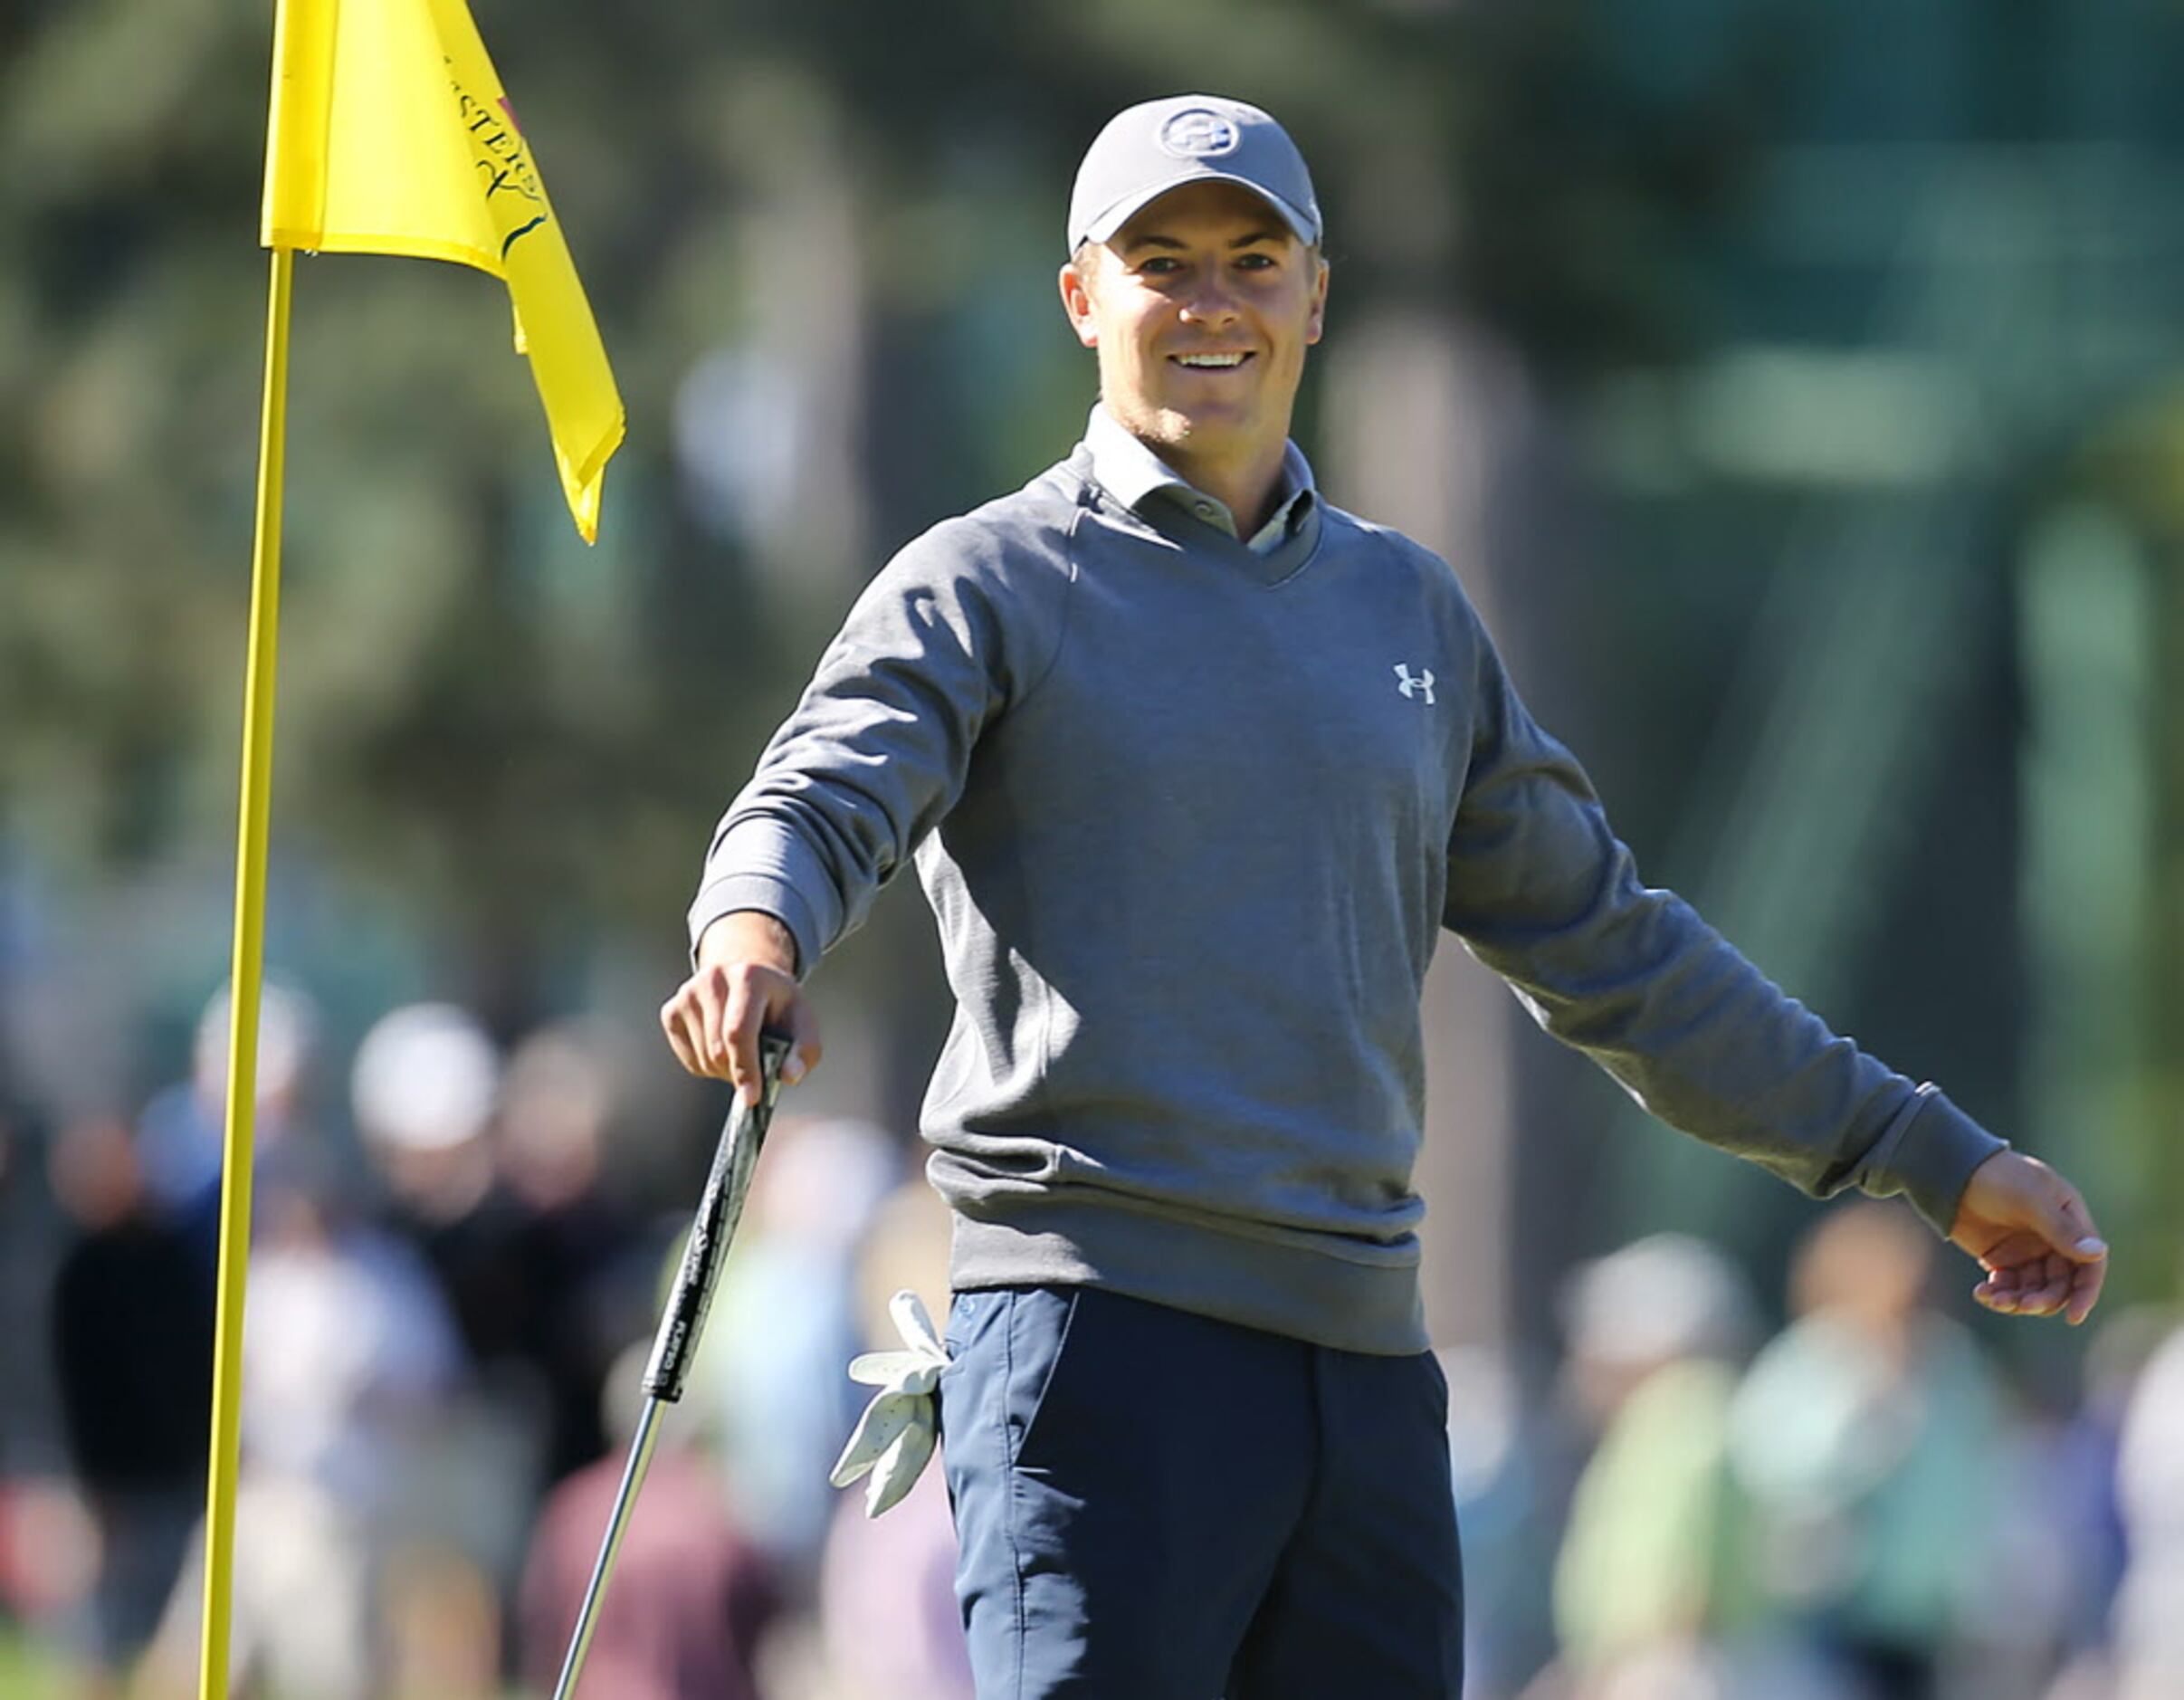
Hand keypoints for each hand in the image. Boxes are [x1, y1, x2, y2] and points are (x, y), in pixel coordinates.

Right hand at [660, 911, 822, 1104]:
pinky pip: (690, 1060)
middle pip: (718, 1050)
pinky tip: (722, 1046)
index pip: (738, 1032)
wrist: (750, 977)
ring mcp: (687, 994)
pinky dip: (709, 1065)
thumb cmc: (778, 1005)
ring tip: (742, 1051)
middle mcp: (713, 980)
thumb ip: (804, 1051)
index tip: (751, 1098)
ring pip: (704, 1059)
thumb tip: (790, 1075)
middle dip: (739, 1072)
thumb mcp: (803, 1022)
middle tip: (758, 1067)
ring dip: (726, 1070)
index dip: (745, 1068)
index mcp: (749, 977)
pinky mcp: (671, 1011)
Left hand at [1949, 1150, 2107, 1325]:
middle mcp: (2054, 1241)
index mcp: (2072, 1222)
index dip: (2086, 1293)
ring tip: (1993, 1299)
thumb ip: (2061, 1228)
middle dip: (2043, 1300)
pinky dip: (1998, 1294)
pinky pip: (2008, 1287)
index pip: (2089, 1266)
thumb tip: (2098, 1252)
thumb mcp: (2031, 1200)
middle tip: (2021, 1304)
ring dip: (2018, 1301)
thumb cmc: (1998, 1177)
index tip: (2073, 1317)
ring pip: (2034, 1291)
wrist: (1951, 1172)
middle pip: (2060, 1285)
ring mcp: (2028, 1251)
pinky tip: (1981, 1293)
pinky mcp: (2002, 1259)